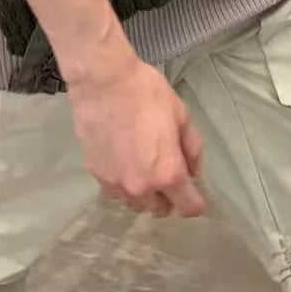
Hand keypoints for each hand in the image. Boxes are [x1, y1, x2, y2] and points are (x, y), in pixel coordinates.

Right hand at [67, 53, 204, 217]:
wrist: (103, 81)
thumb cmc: (146, 92)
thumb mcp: (181, 114)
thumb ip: (192, 148)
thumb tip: (193, 172)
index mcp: (168, 173)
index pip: (189, 207)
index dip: (195, 201)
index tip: (194, 190)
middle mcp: (141, 187)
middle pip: (160, 210)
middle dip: (168, 197)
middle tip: (166, 173)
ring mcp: (115, 183)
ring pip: (135, 203)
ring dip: (144, 193)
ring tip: (142, 168)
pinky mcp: (95, 174)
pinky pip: (114, 191)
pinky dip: (122, 185)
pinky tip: (122, 163)